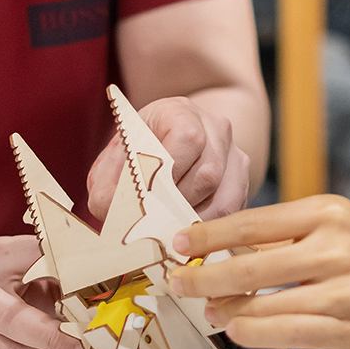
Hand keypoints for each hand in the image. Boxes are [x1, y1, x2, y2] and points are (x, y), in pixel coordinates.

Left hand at [86, 96, 250, 220]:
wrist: (171, 143)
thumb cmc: (139, 150)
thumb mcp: (117, 156)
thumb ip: (107, 179)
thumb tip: (109, 208)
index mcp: (182, 112)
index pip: (188, 139)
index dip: (169, 173)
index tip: (147, 196)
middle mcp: (217, 130)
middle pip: (208, 174)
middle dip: (176, 204)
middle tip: (150, 224)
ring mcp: (235, 157)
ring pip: (224, 199)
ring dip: (191, 221)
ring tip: (164, 233)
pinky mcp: (241, 184)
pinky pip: (232, 213)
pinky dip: (207, 230)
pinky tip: (184, 236)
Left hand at [166, 195, 349, 348]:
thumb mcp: (337, 217)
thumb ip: (287, 229)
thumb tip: (225, 242)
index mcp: (326, 212)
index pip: (252, 222)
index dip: (209, 236)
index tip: (180, 243)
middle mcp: (333, 250)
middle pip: (250, 266)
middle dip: (205, 277)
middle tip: (178, 283)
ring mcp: (342, 294)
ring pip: (266, 306)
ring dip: (226, 310)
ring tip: (207, 310)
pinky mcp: (348, 331)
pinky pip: (289, 335)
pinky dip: (256, 334)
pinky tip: (237, 330)